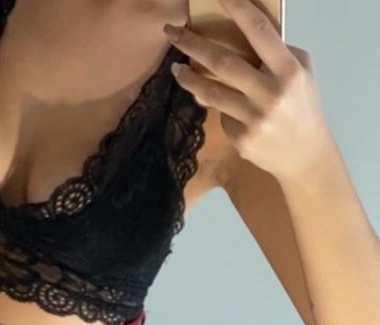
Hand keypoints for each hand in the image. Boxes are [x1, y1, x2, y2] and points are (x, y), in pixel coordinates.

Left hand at [164, 0, 332, 181]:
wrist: (305, 156)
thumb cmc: (303, 107)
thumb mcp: (301, 73)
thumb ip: (278, 54)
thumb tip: (246, 34)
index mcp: (288, 70)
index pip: (259, 31)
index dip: (236, 9)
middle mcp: (270, 93)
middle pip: (222, 62)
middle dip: (192, 44)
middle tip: (172, 32)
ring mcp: (253, 118)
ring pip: (211, 92)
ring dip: (188, 78)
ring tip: (177, 68)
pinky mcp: (241, 138)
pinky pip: (221, 114)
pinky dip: (218, 107)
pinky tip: (223, 106)